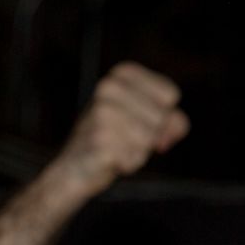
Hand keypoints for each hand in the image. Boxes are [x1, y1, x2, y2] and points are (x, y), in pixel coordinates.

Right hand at [51, 62, 188, 197]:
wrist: (72, 170)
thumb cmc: (113, 142)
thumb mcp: (145, 121)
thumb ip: (172, 120)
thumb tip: (172, 129)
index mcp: (121, 75)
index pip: (170, 96)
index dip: (162, 117)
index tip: (139, 121)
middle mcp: (108, 87)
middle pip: (161, 117)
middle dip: (150, 136)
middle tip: (123, 138)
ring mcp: (102, 113)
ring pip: (150, 138)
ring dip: (139, 151)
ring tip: (116, 148)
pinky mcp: (99, 139)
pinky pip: (136, 157)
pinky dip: (128, 164)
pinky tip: (109, 160)